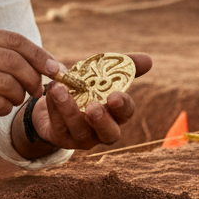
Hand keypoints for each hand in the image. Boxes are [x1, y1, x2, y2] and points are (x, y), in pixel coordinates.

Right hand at [0, 26, 59, 130]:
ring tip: (13, 98)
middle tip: (37, 90)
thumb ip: (3, 53)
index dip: (40, 55)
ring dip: (18, 96)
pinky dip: (5, 108)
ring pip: (8, 85)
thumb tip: (48, 63)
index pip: (15, 40)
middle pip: (14, 63)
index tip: (56, 69)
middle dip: (33, 79)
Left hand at [28, 53, 151, 151]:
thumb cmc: (84, 88)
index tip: (115, 96)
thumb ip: (123, 67)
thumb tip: (149, 60)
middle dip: (102, 120)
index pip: (125, 113)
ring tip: (59, 89)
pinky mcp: (61, 138)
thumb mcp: (101, 75)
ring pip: (79, 130)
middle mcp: (102, 130)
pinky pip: (58, 126)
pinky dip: (53, 108)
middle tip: (93, 107)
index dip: (123, 106)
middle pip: (109, 133)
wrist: (53, 102)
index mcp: (115, 114)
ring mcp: (82, 138)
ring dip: (69, 109)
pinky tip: (49, 91)